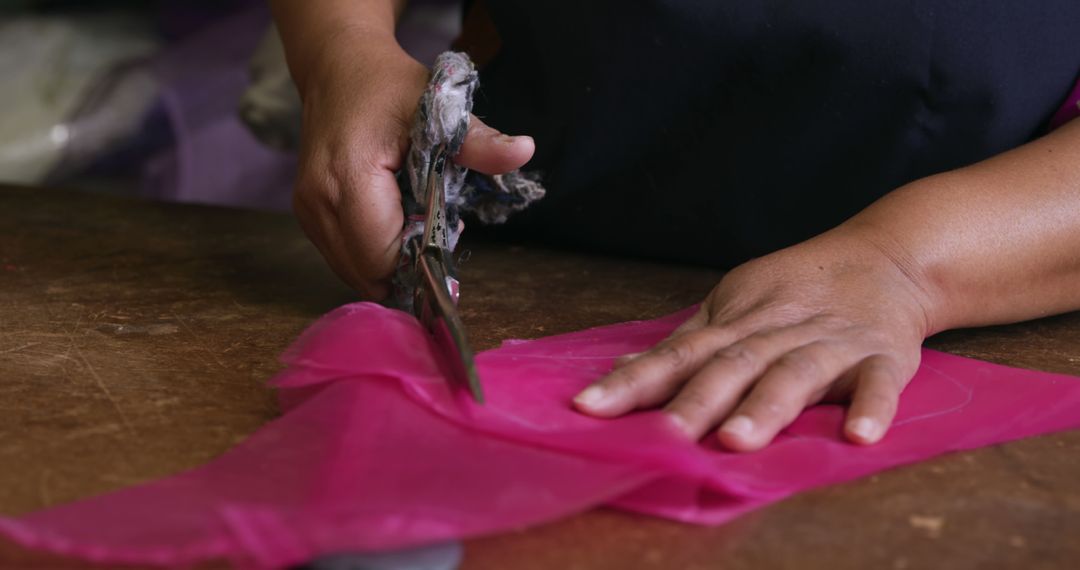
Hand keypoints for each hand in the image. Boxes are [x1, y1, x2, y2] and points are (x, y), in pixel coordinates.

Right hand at [292, 35, 533, 298]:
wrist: (338, 68)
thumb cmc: (388, 86)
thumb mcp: (438, 107)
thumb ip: (478, 141)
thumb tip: (525, 150)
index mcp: (350, 176)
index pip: (384, 254)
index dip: (422, 259)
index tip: (452, 231)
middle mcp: (319, 201)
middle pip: (368, 272)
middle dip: (409, 264)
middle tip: (438, 229)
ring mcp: (307, 212)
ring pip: (355, 272)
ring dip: (391, 261)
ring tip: (416, 222)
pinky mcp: (307, 216)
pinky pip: (344, 257)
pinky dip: (373, 253)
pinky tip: (395, 222)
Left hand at [573, 227, 937, 450]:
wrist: (888, 256)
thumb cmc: (798, 288)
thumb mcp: (735, 304)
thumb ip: (685, 343)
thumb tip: (620, 368)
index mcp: (737, 324)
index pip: (677, 355)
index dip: (634, 381)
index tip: (589, 407)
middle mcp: (777, 333)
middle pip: (730, 367)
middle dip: (696, 402)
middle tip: (664, 436)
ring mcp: (831, 344)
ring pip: (794, 373)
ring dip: (767, 406)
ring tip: (740, 440)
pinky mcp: (883, 356)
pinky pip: (877, 381)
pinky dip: (872, 405)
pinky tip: (860, 434)